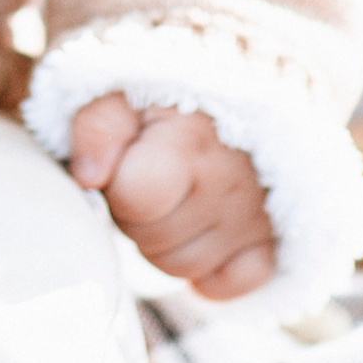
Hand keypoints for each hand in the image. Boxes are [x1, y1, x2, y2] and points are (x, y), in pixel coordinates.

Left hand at [69, 97, 276, 298]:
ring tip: (171, 195)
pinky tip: (199, 234)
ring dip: (166, 240)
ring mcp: (256, 215)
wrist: (228, 77)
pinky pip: (235, 284)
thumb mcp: (122, 88)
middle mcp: (232, 182)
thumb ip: (98, 126)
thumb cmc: (164, 89)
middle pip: (153, 241)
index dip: (118, 185)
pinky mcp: (272, 238)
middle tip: (147, 175)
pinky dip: (212, 271)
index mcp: (193, 140)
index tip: (125, 161)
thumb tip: (90, 177)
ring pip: (184, 268)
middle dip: (137, 215)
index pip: (137, 198)